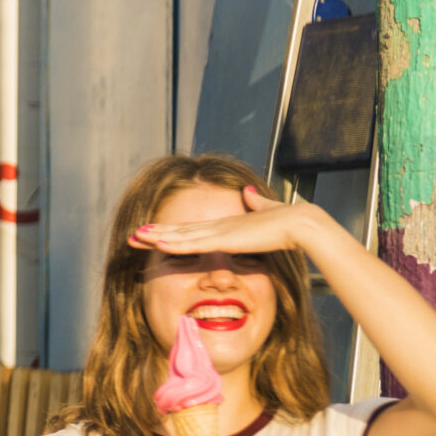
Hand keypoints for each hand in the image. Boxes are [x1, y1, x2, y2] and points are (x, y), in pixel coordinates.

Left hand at [129, 184, 329, 255]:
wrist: (303, 223)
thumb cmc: (288, 223)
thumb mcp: (266, 213)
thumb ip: (255, 204)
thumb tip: (247, 192)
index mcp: (226, 225)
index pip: (191, 230)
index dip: (169, 231)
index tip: (151, 233)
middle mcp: (218, 226)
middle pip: (179, 230)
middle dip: (154, 234)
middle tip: (132, 236)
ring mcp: (220, 231)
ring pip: (180, 235)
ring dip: (157, 237)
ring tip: (135, 237)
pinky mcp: (226, 238)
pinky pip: (194, 243)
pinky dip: (175, 244)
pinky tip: (157, 244)